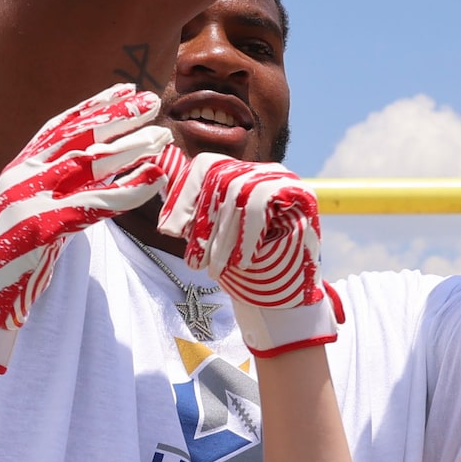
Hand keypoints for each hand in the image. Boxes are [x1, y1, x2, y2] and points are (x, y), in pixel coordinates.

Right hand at [0, 84, 172, 374]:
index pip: (60, 126)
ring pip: (91, 165)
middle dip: (118, 117)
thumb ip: (56, 184)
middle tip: (151, 102)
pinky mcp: (46, 227)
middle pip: (79, 138)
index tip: (124, 89)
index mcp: (19, 168)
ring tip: (160, 137)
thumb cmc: (13, 253)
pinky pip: (98, 203)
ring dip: (130, 148)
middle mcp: (24, 176)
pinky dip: (129, 189)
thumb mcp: (31, 207)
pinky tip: (153, 178)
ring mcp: (33, 200)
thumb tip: (98, 165)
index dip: (94, 105)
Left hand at [153, 150, 342, 354]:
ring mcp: (283, 178)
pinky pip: (260, 201)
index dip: (183, 196)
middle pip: (220, 177)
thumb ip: (190, 213)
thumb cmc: (248, 266)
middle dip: (202, 224)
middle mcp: (261, 170)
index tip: (170, 231)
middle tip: (196, 263)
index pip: (206, 166)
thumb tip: (159, 190)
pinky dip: (245, 234)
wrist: (287, 295)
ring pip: (238, 189)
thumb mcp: (210, 237)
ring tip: (216, 268)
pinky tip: (242, 262)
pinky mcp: (301, 193)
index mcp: (239, 174)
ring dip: (222, 236)